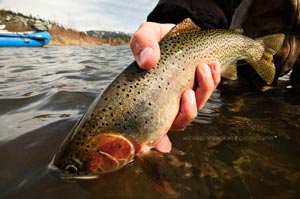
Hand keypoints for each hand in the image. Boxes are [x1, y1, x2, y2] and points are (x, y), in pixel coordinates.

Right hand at [130, 22, 219, 152]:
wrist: (171, 31)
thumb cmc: (154, 39)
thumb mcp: (145, 35)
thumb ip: (142, 44)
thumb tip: (149, 61)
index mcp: (151, 99)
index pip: (153, 126)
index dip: (157, 140)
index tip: (162, 144)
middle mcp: (167, 102)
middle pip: (180, 119)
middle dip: (188, 109)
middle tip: (187, 91)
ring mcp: (183, 96)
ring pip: (197, 106)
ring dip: (203, 91)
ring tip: (204, 68)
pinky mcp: (197, 86)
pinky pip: (207, 90)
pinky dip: (212, 80)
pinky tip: (212, 65)